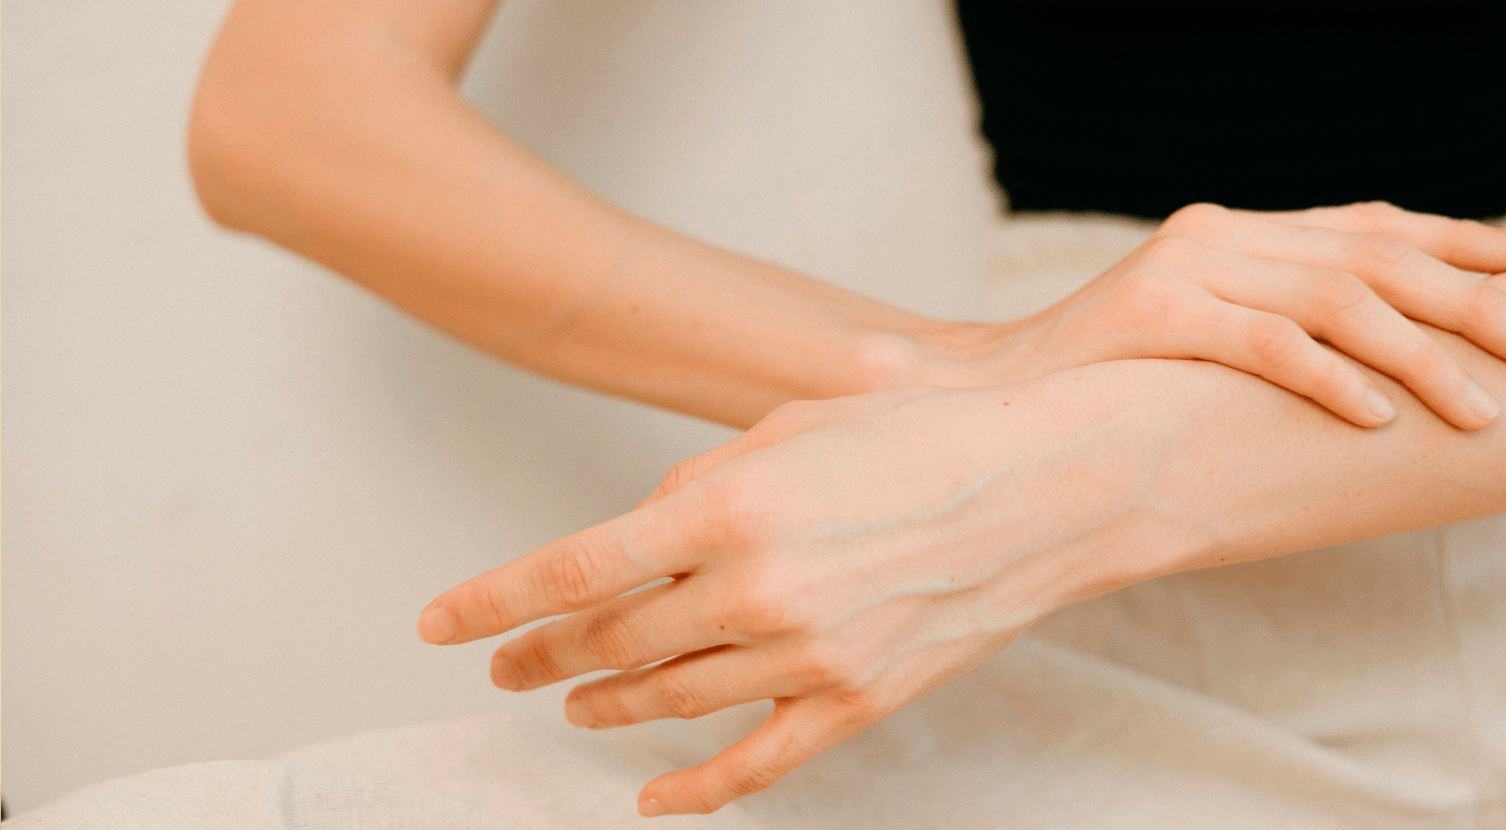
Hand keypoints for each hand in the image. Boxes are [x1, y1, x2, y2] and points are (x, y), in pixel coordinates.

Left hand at [416, 375, 1215, 815]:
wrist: (1052, 483)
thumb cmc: (929, 434)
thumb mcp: (793, 424)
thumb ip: (703, 480)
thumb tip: (649, 528)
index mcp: (725, 508)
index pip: (570, 571)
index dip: (491, 604)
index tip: (440, 626)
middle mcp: (754, 590)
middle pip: (608, 643)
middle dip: (539, 657)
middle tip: (503, 664)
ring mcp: (806, 657)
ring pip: (668, 703)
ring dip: (603, 708)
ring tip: (569, 705)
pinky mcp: (856, 700)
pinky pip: (755, 765)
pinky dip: (694, 790)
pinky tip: (652, 800)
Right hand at [927, 201, 1505, 429]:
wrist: (997, 394)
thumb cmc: (1117, 382)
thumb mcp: (1209, 338)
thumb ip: (1284, 325)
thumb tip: (1385, 356)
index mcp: (1244, 232)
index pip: (1372, 223)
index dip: (1461, 239)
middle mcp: (1224, 233)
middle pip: (1375, 256)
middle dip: (1471, 301)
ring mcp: (1188, 266)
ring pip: (1336, 300)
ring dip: (1421, 355)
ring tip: (1480, 406)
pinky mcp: (1154, 314)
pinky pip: (1267, 343)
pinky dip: (1331, 380)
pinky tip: (1378, 416)